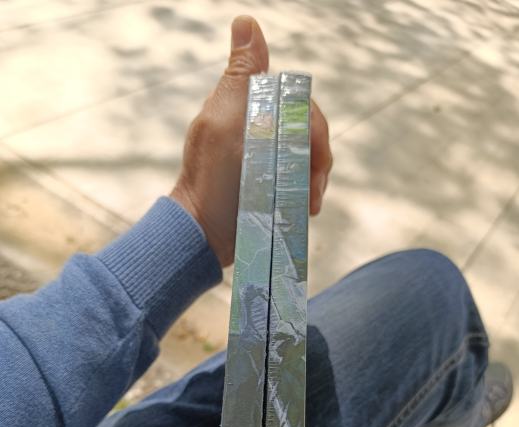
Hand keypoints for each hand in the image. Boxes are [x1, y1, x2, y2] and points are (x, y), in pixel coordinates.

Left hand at [170, 16, 332, 267]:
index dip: (311, 123)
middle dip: (317, 156)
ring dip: (316, 178)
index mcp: (248, 109)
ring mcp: (268, 159)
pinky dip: (310, 192)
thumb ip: (240, 77)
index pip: (297, 101)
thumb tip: (246, 21)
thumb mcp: (222, 124)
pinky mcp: (273, 186)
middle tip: (313, 188)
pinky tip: (307, 206)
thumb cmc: (209, 179)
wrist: (206, 232)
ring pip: (311, 157)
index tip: (312, 151)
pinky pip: (304, 180)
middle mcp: (260, 130)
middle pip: (308, 130)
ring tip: (310, 202)